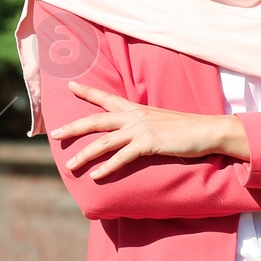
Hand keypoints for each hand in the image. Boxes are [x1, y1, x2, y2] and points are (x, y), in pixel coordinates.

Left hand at [48, 80, 228, 179]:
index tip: (70, 85)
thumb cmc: (185, 127)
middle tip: (54, 134)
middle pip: (96, 120)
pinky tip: (95, 176)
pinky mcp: (148, 144)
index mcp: (136, 108)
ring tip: (70, 165)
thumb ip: (143, 123)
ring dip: (85, 154)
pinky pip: (122, 157)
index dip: (88, 92)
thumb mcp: (159, 120)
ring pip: (104, 141)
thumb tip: (132, 132)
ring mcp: (140, 130)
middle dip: (74, 127)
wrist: (206, 130)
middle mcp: (134, 116)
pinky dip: (107, 167)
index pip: (106, 97)